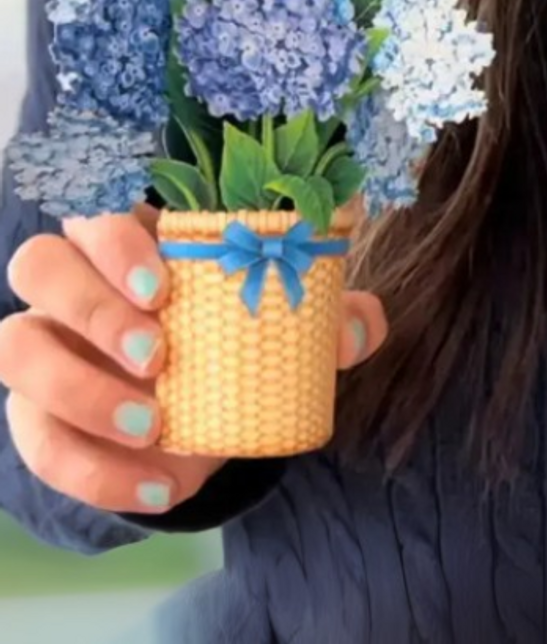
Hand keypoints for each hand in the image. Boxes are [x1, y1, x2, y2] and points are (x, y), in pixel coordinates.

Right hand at [0, 203, 387, 515]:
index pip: (96, 209)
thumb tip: (364, 323)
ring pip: (15, 346)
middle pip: (38, 264)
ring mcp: (44, 347)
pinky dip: (93, 470)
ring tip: (153, 425)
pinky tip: (158, 484)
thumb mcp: (280, 324)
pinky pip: (35, 441)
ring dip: (79, 389)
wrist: (199, 418)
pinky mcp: (33, 416)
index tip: (165, 288)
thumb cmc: (231, 343)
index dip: (115, 241)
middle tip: (159, 355)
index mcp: (132, 240)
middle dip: (93, 308)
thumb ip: (323, 315)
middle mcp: (72, 284)